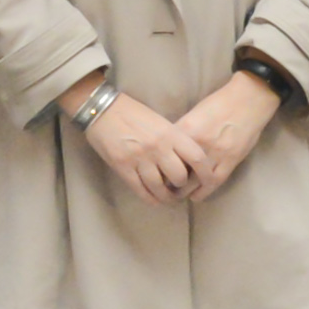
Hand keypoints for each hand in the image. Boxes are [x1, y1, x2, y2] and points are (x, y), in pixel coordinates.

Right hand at [66, 75, 199, 208]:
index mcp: (170, 133)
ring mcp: (139, 158)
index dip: (206, 174)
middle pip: (179, 177)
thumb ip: (173, 139)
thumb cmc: (132, 113)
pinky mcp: (123, 167)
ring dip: (166, 197)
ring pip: (160, 187)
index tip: (207, 181)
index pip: (197, 158)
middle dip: (182, 186)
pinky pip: (141, 190)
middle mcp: (158, 147)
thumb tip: (185, 162)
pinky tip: (154, 199)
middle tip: (180, 188)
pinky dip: (150, 198)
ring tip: (168, 198)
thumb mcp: (159, 122)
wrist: (102, 109)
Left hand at [170, 72, 281, 202]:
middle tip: (163, 188)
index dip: (158, 166)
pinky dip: (203, 191)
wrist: (248, 100)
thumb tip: (169, 147)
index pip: (166, 153)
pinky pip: (214, 181)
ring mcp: (216, 153)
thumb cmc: (220, 103)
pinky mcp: (231, 160)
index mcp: (186, 129)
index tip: (154, 173)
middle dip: (168, 182)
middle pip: (177, 170)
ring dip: (184, 191)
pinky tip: (195, 197)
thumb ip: (183, 131)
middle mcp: (198, 143)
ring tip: (177, 195)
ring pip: (195, 180)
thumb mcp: (195, 113)